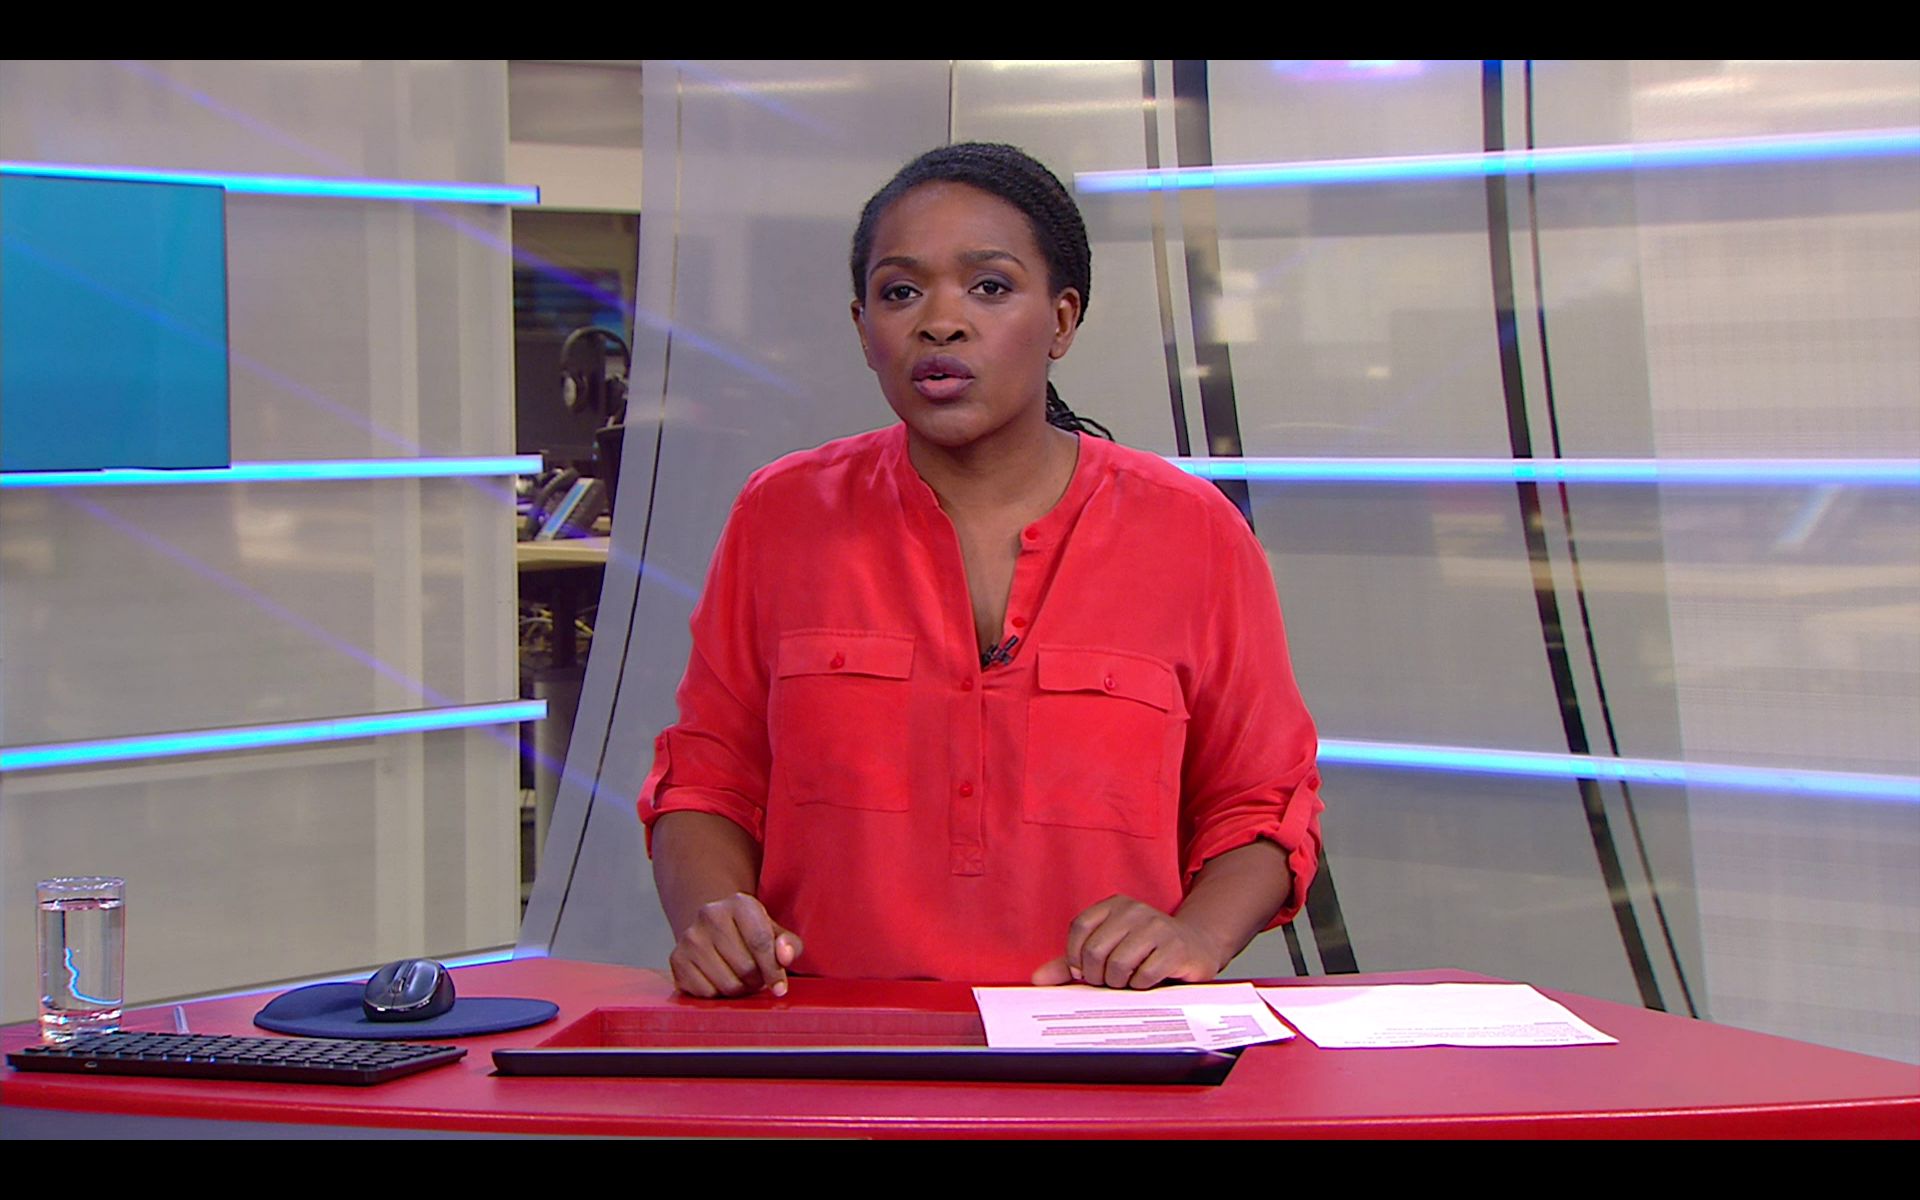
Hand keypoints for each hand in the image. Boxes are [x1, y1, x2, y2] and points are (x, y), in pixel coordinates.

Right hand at [669, 892, 804, 998]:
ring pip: (726, 985)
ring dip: (739, 990)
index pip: (760, 942)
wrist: (711, 928)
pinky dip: (718, 995)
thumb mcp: (774, 933)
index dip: (773, 971)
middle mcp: (710, 915)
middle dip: (757, 981)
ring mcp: (690, 937)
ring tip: (740, 978)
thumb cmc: (750, 933)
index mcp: (740, 903)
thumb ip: (789, 944)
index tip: (780, 988)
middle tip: (756, 976)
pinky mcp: (677, 959)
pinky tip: (720, 980)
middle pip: (745, 968)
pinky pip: (706, 994)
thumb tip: (784, 957)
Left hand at [1031, 895, 1226, 989]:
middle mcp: (1135, 911)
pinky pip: (1143, 976)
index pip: (1080, 928)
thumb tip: (1038, 979)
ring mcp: (1157, 927)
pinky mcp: (1175, 948)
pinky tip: (1148, 981)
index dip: (1075, 956)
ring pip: (1118, 965)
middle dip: (1097, 976)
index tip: (1084, 971)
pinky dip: (1140, 986)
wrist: (1196, 946)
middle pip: (1095, 950)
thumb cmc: (1145, 952)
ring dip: (1119, 983)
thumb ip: (1072, 963)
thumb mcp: (1109, 950)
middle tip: (1109, 980)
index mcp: (1115, 905)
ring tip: (1129, 980)